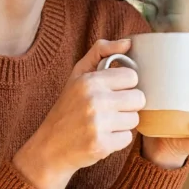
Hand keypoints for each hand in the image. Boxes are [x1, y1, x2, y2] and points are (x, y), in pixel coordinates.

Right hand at [13, 39, 145, 188]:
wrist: (50, 147)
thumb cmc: (67, 107)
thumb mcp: (78, 74)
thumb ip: (101, 52)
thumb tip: (128, 42)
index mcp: (89, 81)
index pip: (132, 77)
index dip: (125, 85)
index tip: (113, 90)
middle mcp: (94, 100)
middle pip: (138, 98)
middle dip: (128, 104)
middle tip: (111, 109)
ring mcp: (98, 124)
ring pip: (135, 119)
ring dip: (123, 122)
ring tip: (104, 123)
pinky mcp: (102, 145)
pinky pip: (128, 138)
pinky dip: (117, 139)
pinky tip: (102, 136)